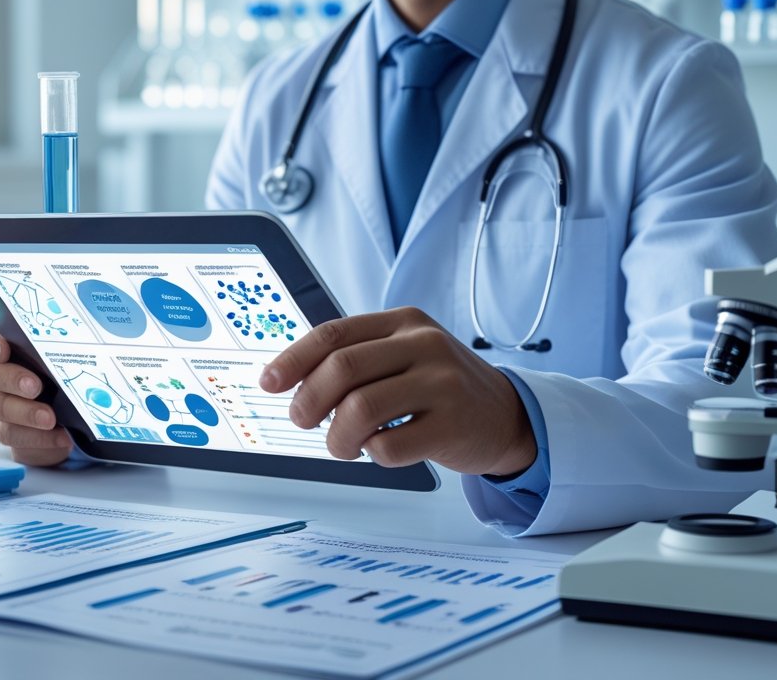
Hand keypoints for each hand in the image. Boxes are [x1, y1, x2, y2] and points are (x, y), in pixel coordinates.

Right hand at [0, 330, 72, 466]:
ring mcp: (5, 407)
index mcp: (15, 353)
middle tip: (35, 387)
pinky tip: (60, 437)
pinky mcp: (14, 435)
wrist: (78, 422)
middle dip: (13, 379)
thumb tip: (105, 320)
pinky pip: (16, 437)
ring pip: (0, 408)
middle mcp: (3, 379)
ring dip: (25, 413)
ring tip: (50, 419)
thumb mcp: (76, 359)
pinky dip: (39, 439)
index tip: (2, 351)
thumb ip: (75, 344)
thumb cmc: (73, 382)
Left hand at [258, 308, 535, 475]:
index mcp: (404, 322)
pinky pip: (390, 446)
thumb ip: (358, 358)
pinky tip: (381, 450)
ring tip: (344, 445)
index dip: (293, 359)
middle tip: (303, 421)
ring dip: (338, 437)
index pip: (334, 334)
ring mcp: (442, 384)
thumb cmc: (441, 388)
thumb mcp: (405, 354)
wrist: (508, 415)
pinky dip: (374, 454)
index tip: (269, 383)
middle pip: (342, 368)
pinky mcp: (454, 426)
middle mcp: (425, 345)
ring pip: (361, 409)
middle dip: (309, 401)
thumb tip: (289, 378)